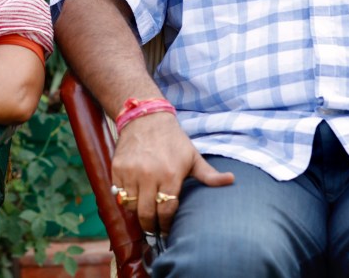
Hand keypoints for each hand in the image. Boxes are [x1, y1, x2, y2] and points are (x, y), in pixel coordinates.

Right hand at [111, 112, 233, 234]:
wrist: (146, 118)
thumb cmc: (173, 140)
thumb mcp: (193, 156)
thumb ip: (209, 175)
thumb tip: (231, 180)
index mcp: (170, 175)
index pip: (166, 211)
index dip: (166, 225)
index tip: (166, 230)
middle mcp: (149, 175)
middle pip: (146, 214)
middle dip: (150, 226)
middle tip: (153, 229)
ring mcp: (131, 172)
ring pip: (131, 206)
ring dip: (137, 213)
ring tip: (144, 213)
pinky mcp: (117, 168)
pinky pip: (119, 194)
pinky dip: (125, 199)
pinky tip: (134, 197)